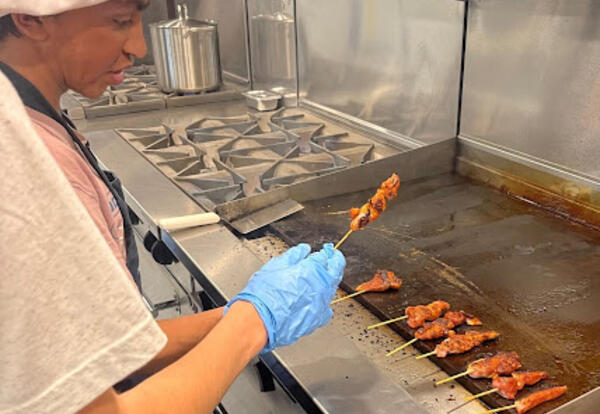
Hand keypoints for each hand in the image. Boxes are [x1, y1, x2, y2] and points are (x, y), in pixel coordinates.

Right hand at [225, 243, 344, 351]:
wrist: (259, 321)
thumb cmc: (264, 294)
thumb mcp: (276, 265)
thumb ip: (294, 255)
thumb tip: (303, 249)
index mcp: (313, 270)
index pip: (325, 257)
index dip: (325, 253)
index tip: (324, 251)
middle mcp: (321, 286)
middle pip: (336, 271)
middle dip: (335, 262)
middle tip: (333, 257)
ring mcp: (321, 304)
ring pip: (332, 289)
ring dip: (330, 281)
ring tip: (323, 277)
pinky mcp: (317, 320)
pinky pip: (326, 309)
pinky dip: (324, 302)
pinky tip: (318, 300)